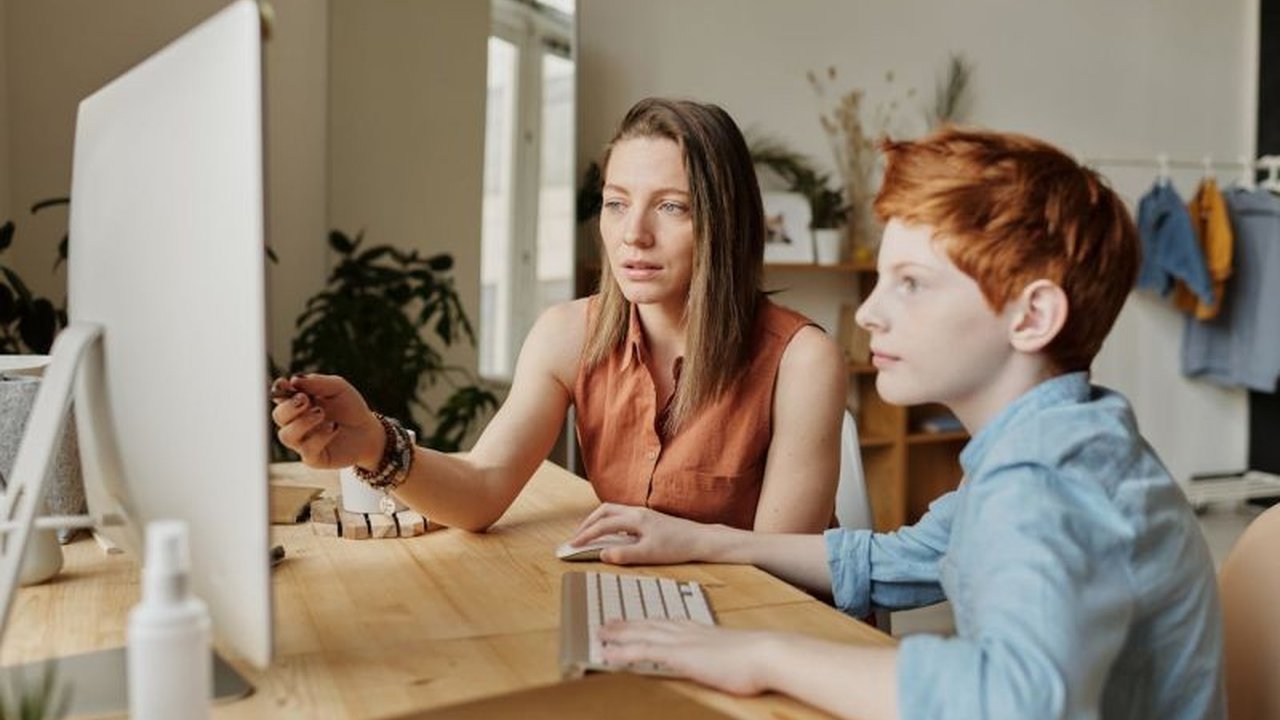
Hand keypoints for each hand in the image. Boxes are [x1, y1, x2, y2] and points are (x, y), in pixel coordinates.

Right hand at [270, 374, 383, 468]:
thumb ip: (317, 382)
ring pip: (286, 435)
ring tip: (321, 413)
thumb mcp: (338, 388)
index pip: (279, 396)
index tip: (284, 383)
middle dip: (289, 407)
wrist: (368, 430)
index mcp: (298, 403)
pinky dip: (319, 437)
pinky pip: (307, 450)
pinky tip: (334, 427)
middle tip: (305, 400)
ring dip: (302, 422)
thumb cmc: (350, 407)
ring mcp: (302, 441)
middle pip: (278, 416)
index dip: (278, 390)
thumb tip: (294, 380)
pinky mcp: (313, 457)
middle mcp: (296, 423)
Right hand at [567, 503, 714, 564]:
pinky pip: (622, 515)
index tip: (573, 545)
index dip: (585, 535)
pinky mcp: (649, 518)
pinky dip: (610, 521)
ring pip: (613, 511)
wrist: (700, 539)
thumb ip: (624, 554)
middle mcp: (637, 512)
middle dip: (588, 523)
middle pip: (604, 511)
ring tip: (589, 533)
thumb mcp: (649, 554)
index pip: (603, 525)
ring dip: (598, 520)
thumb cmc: (677, 547)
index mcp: (635, 519)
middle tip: (577, 537)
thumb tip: (602, 554)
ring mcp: (643, 513)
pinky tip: (612, 534)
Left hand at [599, 620, 776, 695]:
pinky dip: (622, 652)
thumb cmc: (758, 659)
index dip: (649, 621)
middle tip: (608, 622)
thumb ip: (724, 655)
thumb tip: (726, 661)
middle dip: (628, 623)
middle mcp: (688, 632)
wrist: (766, 654)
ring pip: (641, 634)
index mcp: (701, 630)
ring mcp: (682, 642)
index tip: (637, 620)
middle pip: (650, 624)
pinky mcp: (679, 655)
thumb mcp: (737, 654)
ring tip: (601, 633)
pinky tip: (608, 654)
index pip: (668, 623)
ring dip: (618, 634)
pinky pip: (643, 652)